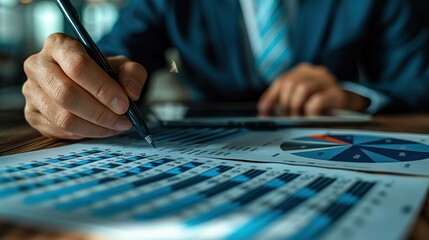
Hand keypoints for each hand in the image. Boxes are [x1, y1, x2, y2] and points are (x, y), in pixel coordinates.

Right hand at [22, 33, 146, 138]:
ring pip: (63, 117)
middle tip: (123, 119)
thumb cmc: (103, 71)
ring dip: (95, 127)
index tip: (124, 103)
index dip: (103, 88)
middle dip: (100, 112)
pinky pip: (59, 131)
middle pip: (67, 94)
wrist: (88, 82)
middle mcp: (38, 65)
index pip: (77, 66)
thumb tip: (131, 93)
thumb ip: (133, 73)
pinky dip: (85, 133)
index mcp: (58, 45)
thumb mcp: (123, 66)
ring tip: (116, 125)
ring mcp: (31, 91)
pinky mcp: (32, 114)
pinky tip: (101, 128)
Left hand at [257, 63, 368, 115]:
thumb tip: (264, 112)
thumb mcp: (302, 100)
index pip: (282, 80)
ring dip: (296, 106)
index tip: (264, 109)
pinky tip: (310, 118)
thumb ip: (285, 102)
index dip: (271, 96)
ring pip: (302, 89)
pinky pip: (317, 101)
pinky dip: (309, 111)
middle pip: (290, 84)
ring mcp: (328, 81)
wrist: (351, 106)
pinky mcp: (338, 94)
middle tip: (286, 116)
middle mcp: (316, 72)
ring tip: (298, 118)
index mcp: (304, 71)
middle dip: (285, 103)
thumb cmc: (323, 103)